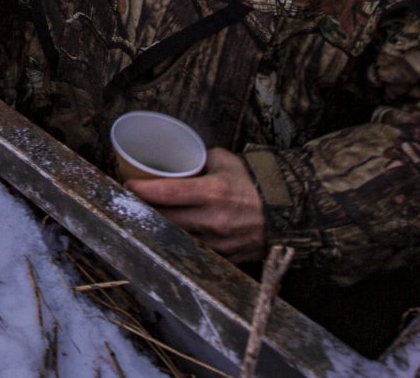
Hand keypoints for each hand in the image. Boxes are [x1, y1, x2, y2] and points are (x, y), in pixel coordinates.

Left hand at [124, 149, 265, 262]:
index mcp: (213, 192)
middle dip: (145, 211)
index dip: (142, 190)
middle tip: (133, 202)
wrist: (291, 212)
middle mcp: (213, 220)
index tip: (128, 186)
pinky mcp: (225, 258)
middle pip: (165, 219)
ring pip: (177, 238)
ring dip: (161, 229)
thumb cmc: (256, 182)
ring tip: (150, 218)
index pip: (166, 193)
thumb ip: (200, 160)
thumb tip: (179, 161)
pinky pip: (195, 252)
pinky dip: (182, 244)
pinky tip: (173, 236)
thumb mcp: (226, 161)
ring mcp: (219, 243)